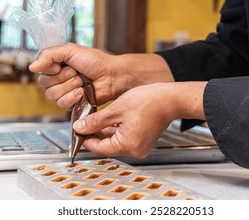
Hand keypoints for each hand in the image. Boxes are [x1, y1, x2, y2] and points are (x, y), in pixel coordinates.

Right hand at [29, 43, 115, 109]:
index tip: (60, 65)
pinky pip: (61, 104)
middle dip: (62, 78)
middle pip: (44, 84)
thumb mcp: (70, 50)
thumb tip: (31, 67)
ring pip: (52, 95)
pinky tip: (82, 92)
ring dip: (68, 87)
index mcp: (56, 64)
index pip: (39, 70)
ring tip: (81, 82)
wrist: (111, 76)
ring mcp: (65, 91)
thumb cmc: (95, 61)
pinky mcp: (72, 103)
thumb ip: (49, 54)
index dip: (49, 69)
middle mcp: (58, 78)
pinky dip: (72, 97)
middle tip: (76, 72)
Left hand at [73, 81, 206, 157]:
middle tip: (85, 121)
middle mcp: (135, 150)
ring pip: (115, 140)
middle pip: (107, 145)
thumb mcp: (116, 109)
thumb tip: (80, 128)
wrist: (170, 98)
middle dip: (95, 133)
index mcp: (127, 145)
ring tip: (97, 117)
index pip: (98, 148)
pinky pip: (125, 137)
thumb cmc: (149, 102)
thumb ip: (95, 121)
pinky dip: (116, 129)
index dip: (85, 138)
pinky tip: (111, 118)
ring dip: (105, 130)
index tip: (77, 129)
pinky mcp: (144, 140)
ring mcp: (140, 146)